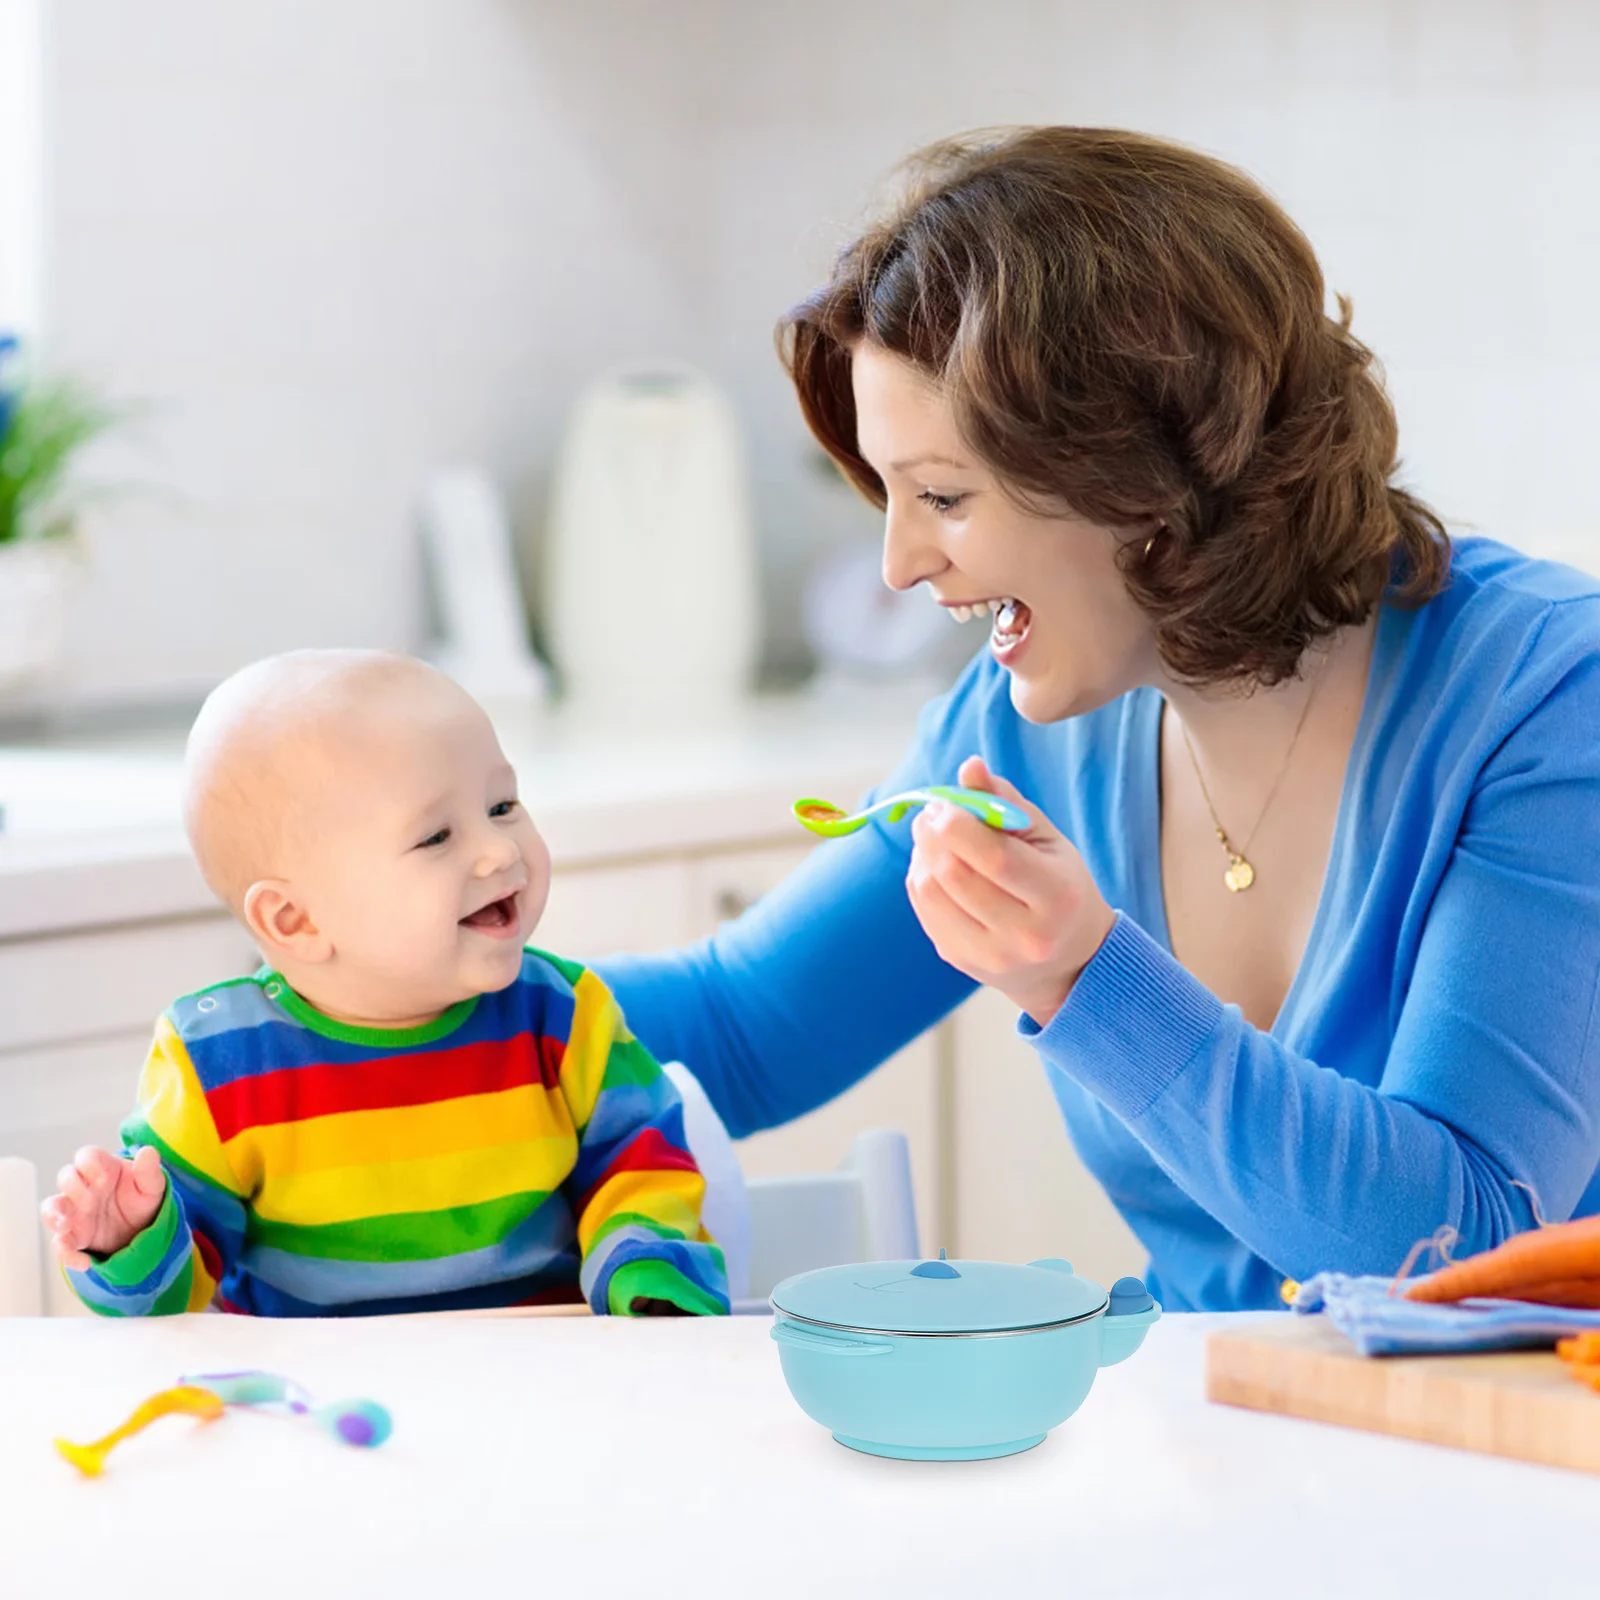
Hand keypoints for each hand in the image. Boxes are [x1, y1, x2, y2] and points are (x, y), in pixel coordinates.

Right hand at [41, 1145, 166, 1270]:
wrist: (142, 1229)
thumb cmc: (142, 1199)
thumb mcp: (152, 1186)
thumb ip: (149, 1171)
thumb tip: (147, 1152)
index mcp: (102, 1169)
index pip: (86, 1156)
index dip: (90, 1164)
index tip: (104, 1178)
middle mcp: (84, 1188)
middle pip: (65, 1178)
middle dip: (73, 1187)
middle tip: (89, 1201)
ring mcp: (75, 1212)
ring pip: (51, 1208)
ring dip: (54, 1215)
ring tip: (65, 1225)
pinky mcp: (74, 1236)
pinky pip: (61, 1244)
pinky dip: (67, 1255)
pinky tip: (84, 1262)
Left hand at [906, 755, 1116, 1027]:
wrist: (1067, 959)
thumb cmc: (1060, 885)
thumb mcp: (1048, 839)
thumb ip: (1007, 801)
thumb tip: (969, 766)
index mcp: (1056, 896)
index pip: (994, 857)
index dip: (958, 822)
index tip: (944, 801)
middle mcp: (1024, 935)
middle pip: (954, 873)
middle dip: (932, 833)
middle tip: (932, 812)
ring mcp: (989, 954)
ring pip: (930, 891)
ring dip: (922, 853)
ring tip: (934, 836)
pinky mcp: (959, 960)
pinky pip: (923, 909)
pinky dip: (920, 877)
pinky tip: (935, 864)